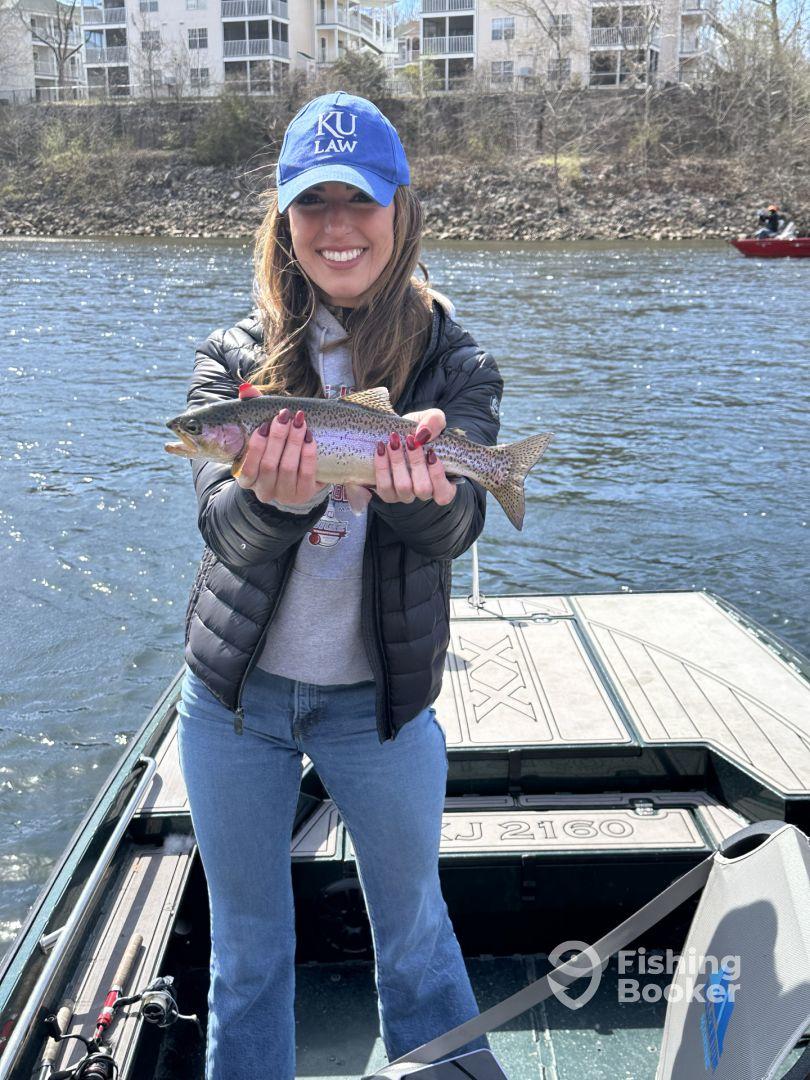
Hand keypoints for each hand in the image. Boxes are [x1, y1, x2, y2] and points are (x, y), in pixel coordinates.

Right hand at [234, 383, 328, 506]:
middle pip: (269, 465)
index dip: (256, 446)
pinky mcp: (304, 494)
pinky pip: (306, 473)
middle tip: (285, 415)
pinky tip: (309, 437)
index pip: (248, 468)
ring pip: (288, 468)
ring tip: (299, 422)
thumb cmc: (276, 451)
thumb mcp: (263, 434)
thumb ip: (253, 412)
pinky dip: (308, 453)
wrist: (299, 475)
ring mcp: (285, 495)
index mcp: (248, 480)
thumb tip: (246, 389)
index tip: (265, 424)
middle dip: (278, 438)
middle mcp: (264, 491)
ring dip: (294, 442)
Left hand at [373, 408, 456, 505]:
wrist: (397, 433)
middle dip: (416, 463)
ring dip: (398, 463)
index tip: (431, 453)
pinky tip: (380, 449)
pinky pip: (384, 487)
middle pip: (423, 489)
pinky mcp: (387, 492)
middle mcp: (423, 493)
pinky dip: (382, 467)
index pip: (444, 494)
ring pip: (403, 488)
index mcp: (441, 484)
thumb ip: (435, 421)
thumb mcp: (430, 421)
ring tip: (393, 442)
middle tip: (410, 440)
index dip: (438, 477)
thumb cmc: (419, 431)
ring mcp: (405, 495)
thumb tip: (424, 432)